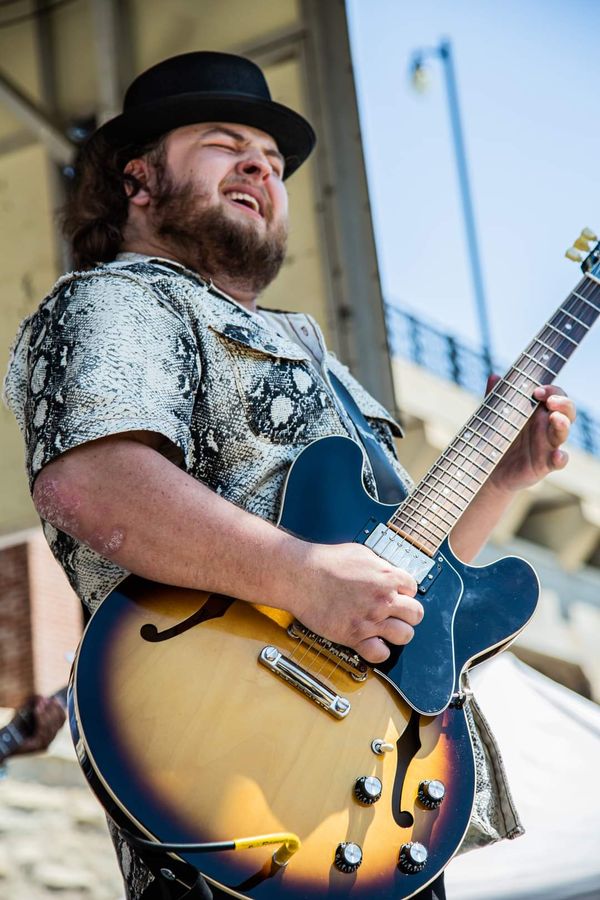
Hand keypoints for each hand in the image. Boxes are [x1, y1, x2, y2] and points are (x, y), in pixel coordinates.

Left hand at [13, 696, 65, 754]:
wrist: (4, 741)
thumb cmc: (15, 726)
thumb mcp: (26, 711)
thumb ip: (35, 703)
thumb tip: (42, 697)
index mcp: (50, 730)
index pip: (62, 718)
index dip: (60, 707)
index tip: (55, 698)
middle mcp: (50, 738)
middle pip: (60, 721)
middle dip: (53, 709)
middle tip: (45, 700)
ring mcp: (45, 744)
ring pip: (52, 726)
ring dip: (47, 713)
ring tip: (39, 705)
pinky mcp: (38, 748)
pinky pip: (44, 732)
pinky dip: (42, 719)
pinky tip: (37, 711)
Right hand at [287, 541, 423, 663]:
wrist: (300, 576)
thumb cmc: (325, 562)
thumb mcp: (360, 553)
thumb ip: (379, 566)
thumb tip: (387, 572)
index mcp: (386, 576)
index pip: (413, 588)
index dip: (404, 591)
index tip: (396, 594)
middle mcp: (383, 599)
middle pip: (416, 614)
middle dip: (407, 613)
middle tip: (396, 613)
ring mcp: (370, 619)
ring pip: (405, 635)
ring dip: (398, 633)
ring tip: (386, 629)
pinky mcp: (354, 635)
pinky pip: (380, 653)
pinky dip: (378, 651)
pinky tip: (372, 642)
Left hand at [487, 376, 575, 493]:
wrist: (488, 469)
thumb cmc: (496, 439)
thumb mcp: (494, 416)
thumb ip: (496, 398)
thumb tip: (494, 376)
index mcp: (537, 412)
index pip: (554, 395)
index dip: (551, 390)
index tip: (537, 391)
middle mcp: (546, 426)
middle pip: (566, 410)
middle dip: (563, 403)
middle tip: (550, 401)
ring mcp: (548, 445)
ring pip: (563, 432)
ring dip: (563, 424)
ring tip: (556, 419)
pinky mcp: (545, 464)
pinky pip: (559, 461)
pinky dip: (561, 458)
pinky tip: (557, 455)